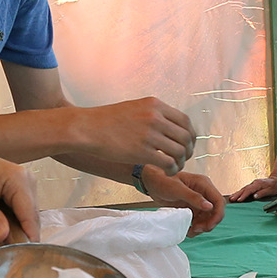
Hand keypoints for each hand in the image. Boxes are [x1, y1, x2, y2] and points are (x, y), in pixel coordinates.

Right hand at [79, 97, 194, 170]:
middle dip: (188, 150)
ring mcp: (149, 134)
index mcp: (155, 105)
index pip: (185, 121)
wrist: (86, 128)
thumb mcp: (134, 108)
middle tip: (183, 159)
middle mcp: (155, 117)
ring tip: (174, 167)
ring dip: (181, 162)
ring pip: (180, 151)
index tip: (187, 144)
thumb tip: (168, 125)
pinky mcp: (142, 151)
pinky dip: (172, 170)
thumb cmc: (106, 121)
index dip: (190, 135)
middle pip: (186, 137)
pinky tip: (166, 172)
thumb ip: (153, 114)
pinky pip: (168, 163)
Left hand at [138, 165, 227, 233]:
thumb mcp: (177, 189)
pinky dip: (196, 227)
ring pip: (208, 218)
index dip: (217, 215)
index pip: (219, 201)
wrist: (152, 182)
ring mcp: (198, 201)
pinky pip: (199, 220)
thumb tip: (210, 207)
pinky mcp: (192, 208)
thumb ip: (193, 197)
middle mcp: (204, 193)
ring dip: (202, 227)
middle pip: (215, 211)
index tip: (208, 226)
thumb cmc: (162, 180)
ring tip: (191, 231)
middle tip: (196, 229)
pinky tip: (188, 230)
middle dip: (209, 223)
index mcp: (203, 184)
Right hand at [229, 176, 276, 202]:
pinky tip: (236, 195)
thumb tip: (254, 196)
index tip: (239, 200)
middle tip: (231, 199)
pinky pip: (245, 189)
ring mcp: (252, 184)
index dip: (243, 195)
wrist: (276, 180)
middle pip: (244, 189)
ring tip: (231, 198)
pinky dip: (240, 192)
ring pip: (243, 189)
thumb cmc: (274, 186)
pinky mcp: (252, 186)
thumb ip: (262, 193)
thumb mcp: (271, 190)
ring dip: (237, 193)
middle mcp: (254, 183)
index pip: (249, 190)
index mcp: (258, 184)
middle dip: (237, 194)